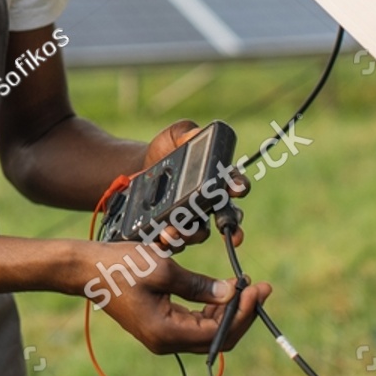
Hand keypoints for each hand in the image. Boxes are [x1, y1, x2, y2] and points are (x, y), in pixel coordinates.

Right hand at [82, 240, 271, 353]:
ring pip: (208, 333)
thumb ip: (199, 285)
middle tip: (259, 288)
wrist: (87, 268)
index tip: (256, 287)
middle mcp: (165, 342)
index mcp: (165, 332)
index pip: (218, 331)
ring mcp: (162, 337)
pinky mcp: (159, 327)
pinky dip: (211, 311)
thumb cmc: (120, 265)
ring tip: (244, 287)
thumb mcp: (163, 269)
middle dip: (242, 313)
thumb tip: (229, 293)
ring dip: (229, 312)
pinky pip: (194, 325)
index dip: (242, 311)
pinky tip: (222, 293)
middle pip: (217, 338)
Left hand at [139, 120, 248, 250]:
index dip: (239, 186)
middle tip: (233, 235)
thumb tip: (193, 135)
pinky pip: (174, 242)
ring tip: (174, 231)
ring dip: (190, 234)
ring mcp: (191, 219)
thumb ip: (187, 133)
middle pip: (227, 219)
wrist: (137, 167)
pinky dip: (168, 242)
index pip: (234, 182)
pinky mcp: (171, 229)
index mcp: (216, 178)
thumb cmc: (165, 149)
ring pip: (199, 233)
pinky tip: (159, 238)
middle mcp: (209, 203)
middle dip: (232, 228)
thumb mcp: (176, 135)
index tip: (237, 188)